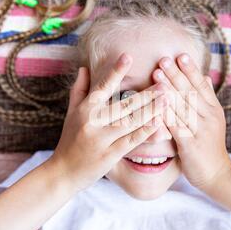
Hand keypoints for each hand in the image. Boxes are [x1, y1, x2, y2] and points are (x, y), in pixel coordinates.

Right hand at [48, 53, 168, 191]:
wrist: (62, 173)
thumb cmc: (69, 141)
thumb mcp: (70, 114)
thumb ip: (79, 90)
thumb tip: (83, 68)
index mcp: (84, 109)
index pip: (102, 87)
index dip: (115, 71)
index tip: (128, 56)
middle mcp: (92, 122)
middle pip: (123, 104)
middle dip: (146, 93)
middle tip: (165, 82)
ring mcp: (101, 139)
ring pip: (130, 122)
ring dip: (151, 110)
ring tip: (168, 100)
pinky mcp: (109, 155)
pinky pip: (131, 141)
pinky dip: (146, 131)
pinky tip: (159, 123)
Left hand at [153, 53, 230, 189]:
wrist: (217, 174)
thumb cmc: (210, 146)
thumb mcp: (214, 120)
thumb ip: (208, 99)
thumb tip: (206, 76)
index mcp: (214, 110)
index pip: (202, 86)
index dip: (191, 70)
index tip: (180, 56)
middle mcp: (209, 118)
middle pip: (191, 92)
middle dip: (176, 74)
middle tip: (163, 59)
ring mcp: (200, 131)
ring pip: (183, 106)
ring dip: (168, 88)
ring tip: (156, 74)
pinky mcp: (190, 144)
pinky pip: (176, 126)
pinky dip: (165, 113)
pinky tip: (155, 103)